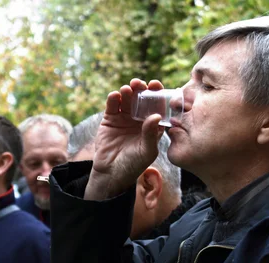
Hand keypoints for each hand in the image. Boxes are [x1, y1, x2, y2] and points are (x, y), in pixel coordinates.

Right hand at [85, 79, 165, 199]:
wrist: (111, 173)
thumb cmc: (133, 165)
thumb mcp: (147, 152)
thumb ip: (151, 134)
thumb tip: (156, 115)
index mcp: (152, 125)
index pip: (157, 105)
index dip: (158, 94)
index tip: (157, 86)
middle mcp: (139, 119)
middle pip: (142, 99)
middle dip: (141, 89)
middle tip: (140, 84)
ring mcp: (124, 118)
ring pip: (127, 99)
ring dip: (128, 91)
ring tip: (128, 89)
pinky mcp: (110, 119)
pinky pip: (112, 106)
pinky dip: (114, 99)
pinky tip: (115, 95)